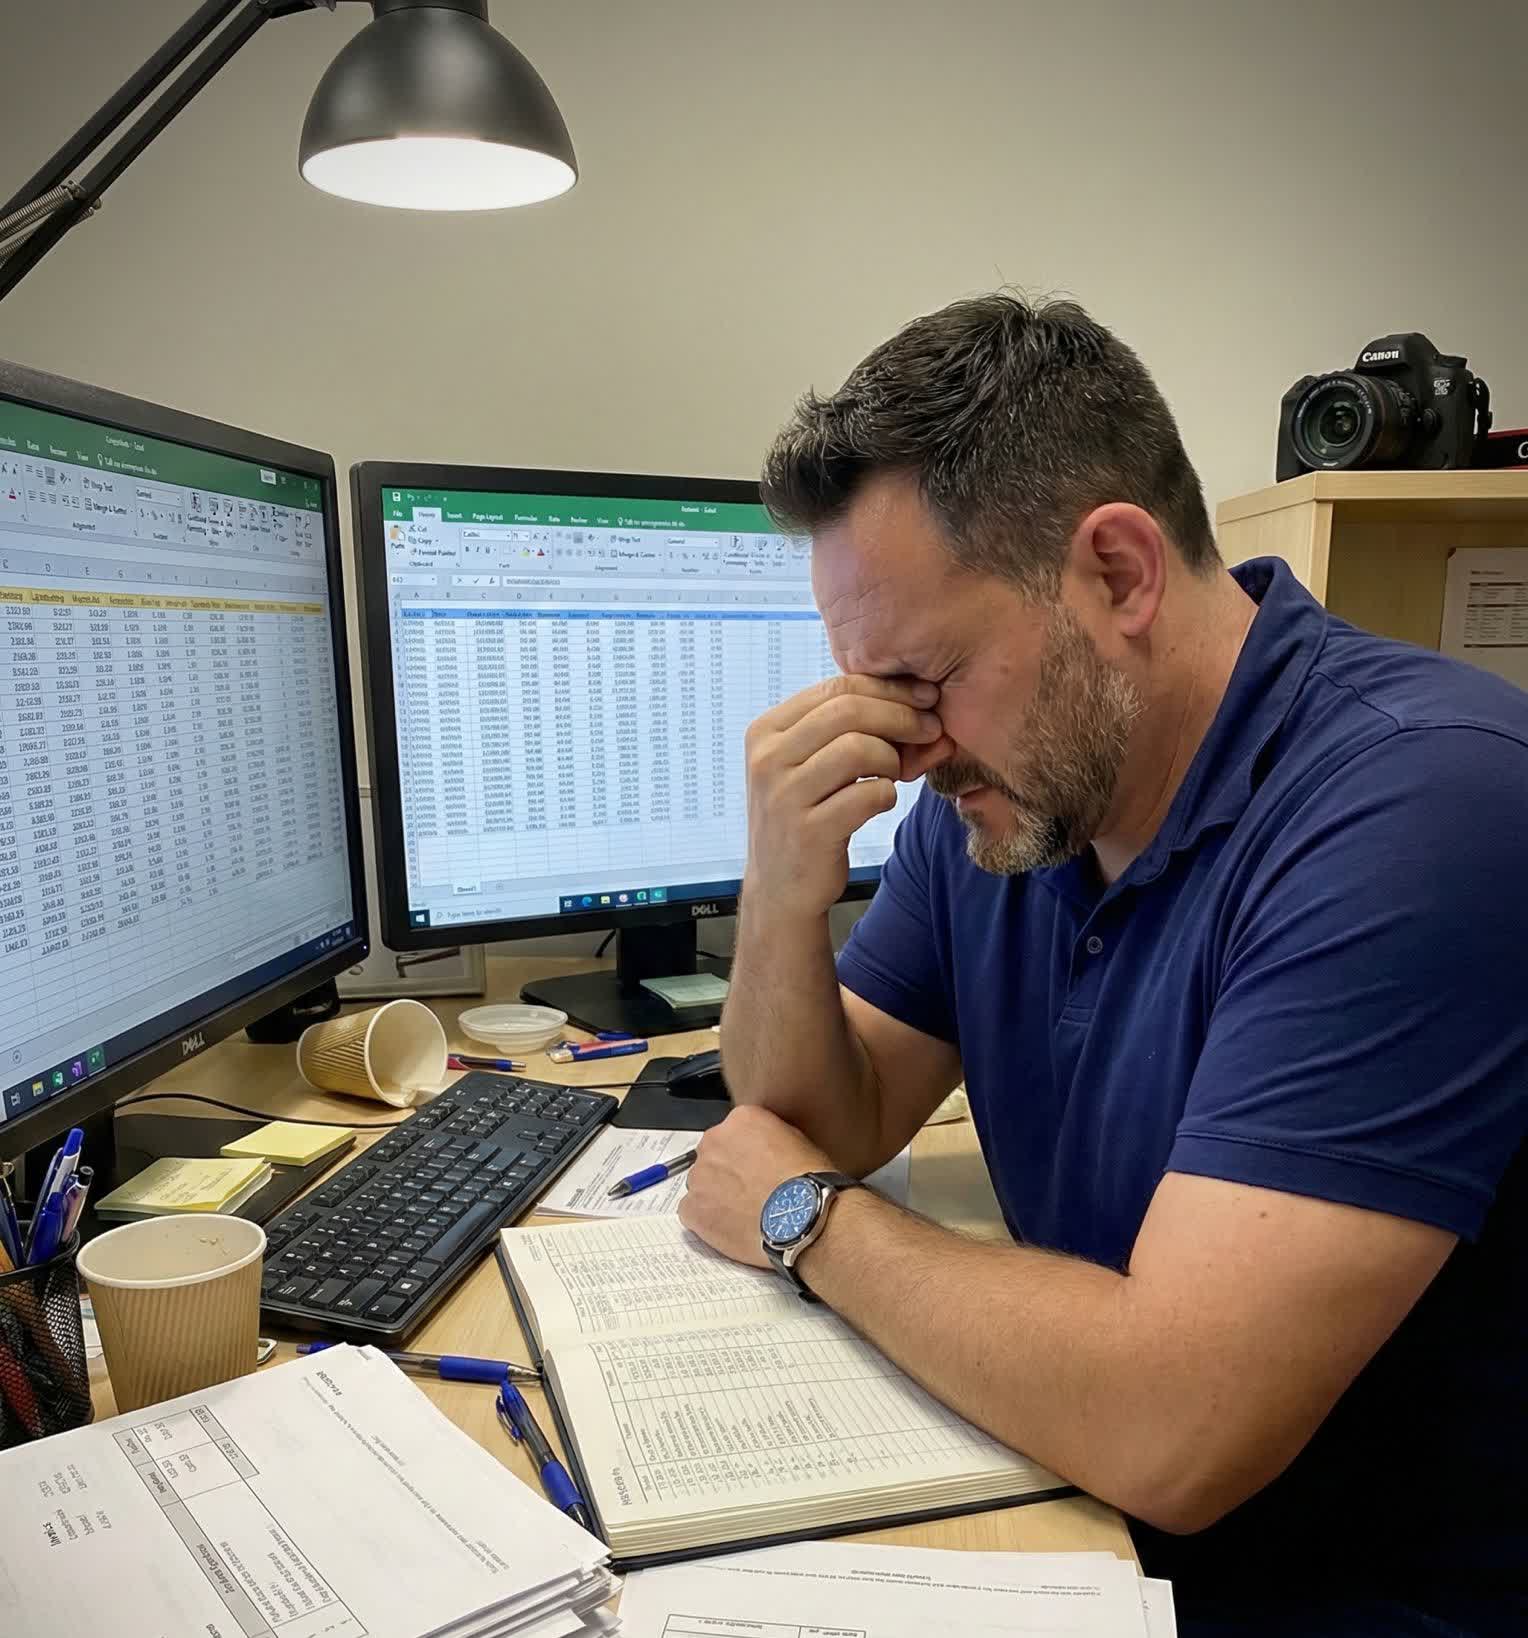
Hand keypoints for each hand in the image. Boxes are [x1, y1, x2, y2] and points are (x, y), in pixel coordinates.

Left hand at [678, 1105, 834, 1267]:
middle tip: (749, 1193)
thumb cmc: (808, 1184)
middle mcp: (714, 1141)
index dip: (745, 1155)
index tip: (755, 1169)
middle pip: (713, 1157)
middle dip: (727, 1173)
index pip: (733, 1134)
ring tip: (743, 1214)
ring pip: (701, 1184)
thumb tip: (764, 1148)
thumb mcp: (797, 1141)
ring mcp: (699, 1175)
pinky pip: (692, 1212)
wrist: (803, 1219)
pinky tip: (731, 1228)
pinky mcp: (693, 1208)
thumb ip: (769, 1137)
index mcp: (741, 1120)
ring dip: (716, 1197)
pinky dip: (707, 1221)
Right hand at [742, 675, 953, 920]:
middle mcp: (768, 759)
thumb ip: (848, 729)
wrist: (780, 888)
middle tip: (930, 729)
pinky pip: (870, 794)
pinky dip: (887, 794)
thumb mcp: (809, 764)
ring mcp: (784, 796)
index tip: (923, 698)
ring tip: (894, 773)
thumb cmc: (805, 816)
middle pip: (849, 710)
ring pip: (860, 748)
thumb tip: (918, 701)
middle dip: (901, 716)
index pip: (836, 687)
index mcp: (766, 731)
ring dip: (892, 758)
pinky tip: (880, 802)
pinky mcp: (809, 831)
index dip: (888, 688)